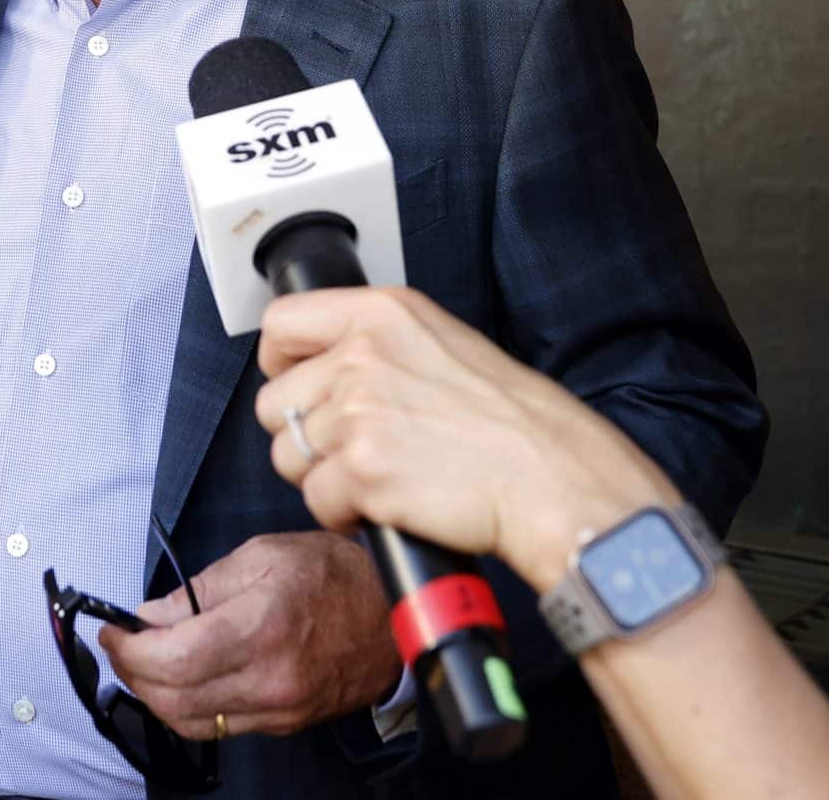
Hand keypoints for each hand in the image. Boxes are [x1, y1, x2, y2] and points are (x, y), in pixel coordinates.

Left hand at [98, 531, 402, 740]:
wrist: (394, 614)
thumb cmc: (335, 574)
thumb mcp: (263, 554)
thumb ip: (200, 588)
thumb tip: (151, 614)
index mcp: (261, 626)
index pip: (173, 658)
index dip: (130, 649)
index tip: (113, 631)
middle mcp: (269, 677)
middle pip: (173, 697)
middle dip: (132, 672)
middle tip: (121, 644)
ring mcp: (278, 708)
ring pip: (190, 721)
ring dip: (154, 695)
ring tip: (144, 662)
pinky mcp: (284, 723)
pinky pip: (218, 727)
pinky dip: (187, 707)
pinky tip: (180, 679)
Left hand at [255, 287, 673, 591]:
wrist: (553, 479)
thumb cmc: (515, 423)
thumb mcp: (445, 345)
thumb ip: (379, 346)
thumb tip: (325, 368)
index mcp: (383, 313)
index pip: (281, 323)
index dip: (282, 364)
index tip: (299, 385)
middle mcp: (362, 354)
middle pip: (275, 404)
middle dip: (305, 436)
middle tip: (355, 451)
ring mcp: (358, 411)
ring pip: (288, 456)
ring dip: (325, 477)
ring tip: (380, 478)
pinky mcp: (362, 470)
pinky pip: (316, 501)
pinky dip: (346, 514)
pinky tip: (390, 505)